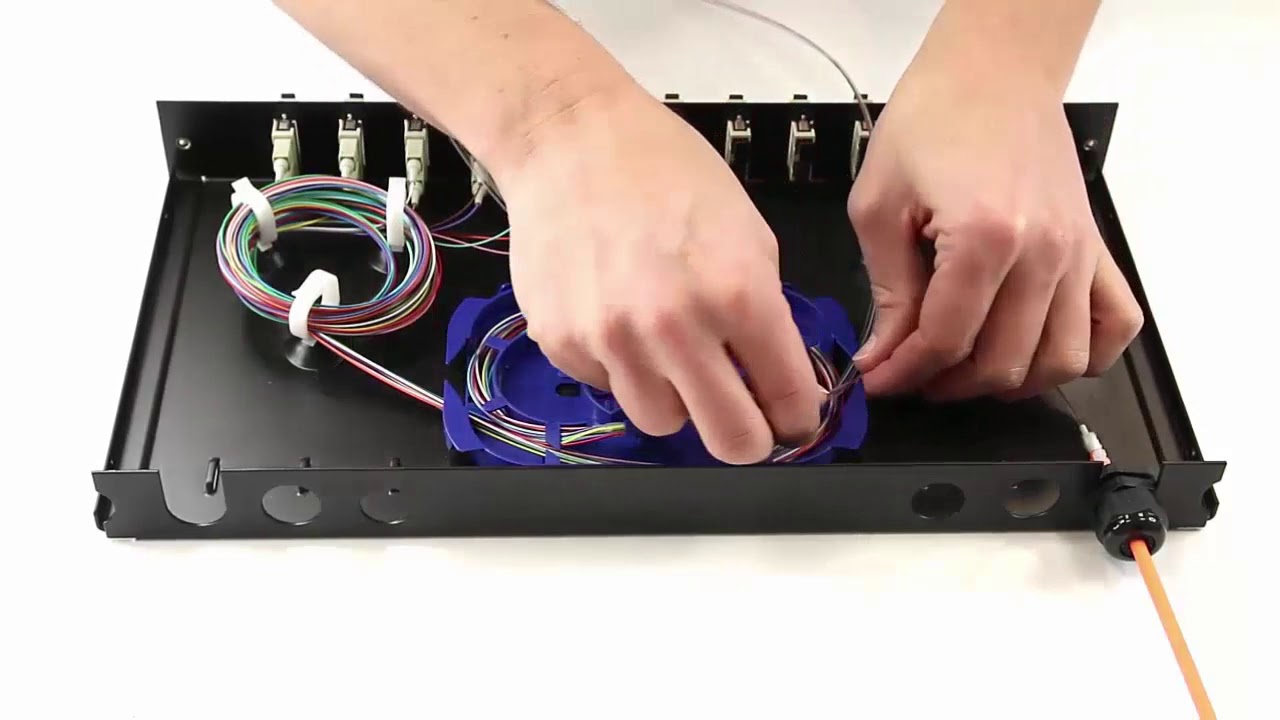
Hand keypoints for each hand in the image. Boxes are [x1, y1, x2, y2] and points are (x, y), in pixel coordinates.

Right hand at [493, 85, 822, 463]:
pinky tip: (620, 320)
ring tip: (671, 354)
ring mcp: (611, 340)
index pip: (788, 399)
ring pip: (662, 423)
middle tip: (745, 422)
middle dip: (748, 439)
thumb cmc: (664, 170)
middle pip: (730, 442)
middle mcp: (674, 327)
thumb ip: (766, 311)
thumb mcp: (750, 232)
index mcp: (737, 293)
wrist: (572, 138)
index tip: (792, 419)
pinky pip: (607, 387)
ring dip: (677, 401)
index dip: (797, 418)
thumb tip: (776, 377)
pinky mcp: (562, 342)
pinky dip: (621, 369)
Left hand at [848, 58, 1143, 401]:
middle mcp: (1043, 252)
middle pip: (1003, 362)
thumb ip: (887, 290)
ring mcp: (1078, 253)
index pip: (945, 340)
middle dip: (946, 384)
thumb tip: (885, 353)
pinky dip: (1084, 355)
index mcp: (984, 238)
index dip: (904, 373)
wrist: (991, 72)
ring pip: (1061, 360)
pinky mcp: (1096, 248)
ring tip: (965, 369)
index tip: (878, 380)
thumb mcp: (878, 205)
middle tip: (912, 375)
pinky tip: (1037, 351)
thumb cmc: (933, 120)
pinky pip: (1116, 326)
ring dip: (1010, 381)